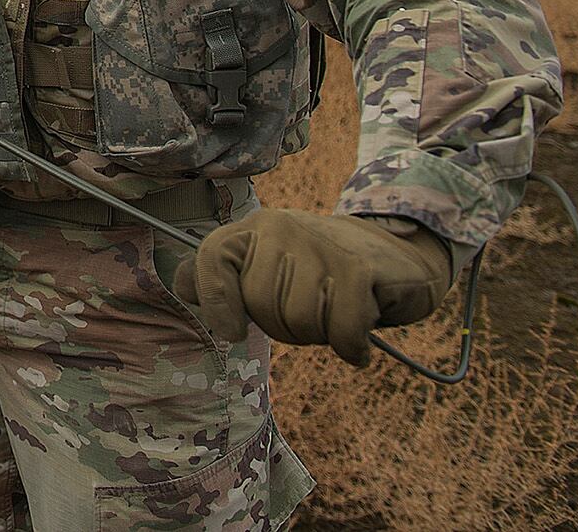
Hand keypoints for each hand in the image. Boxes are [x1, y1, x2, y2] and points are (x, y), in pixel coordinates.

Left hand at [173, 209, 453, 365]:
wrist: (396, 256)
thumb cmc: (321, 272)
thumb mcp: (268, 265)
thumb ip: (223, 276)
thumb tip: (181, 287)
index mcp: (253, 229)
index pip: (211, 258)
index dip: (216, 301)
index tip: (233, 330)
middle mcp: (282, 228)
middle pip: (260, 305)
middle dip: (284, 329)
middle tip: (309, 317)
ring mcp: (321, 244)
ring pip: (299, 321)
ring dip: (320, 336)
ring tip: (335, 317)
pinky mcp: (360, 268)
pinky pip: (341, 330)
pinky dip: (351, 347)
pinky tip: (357, 344)